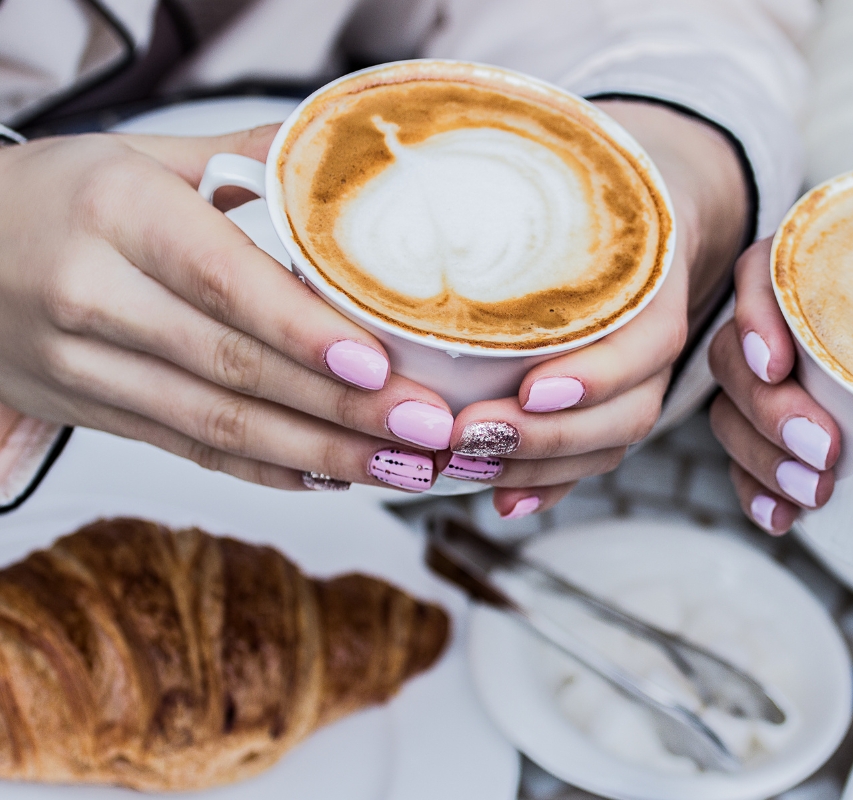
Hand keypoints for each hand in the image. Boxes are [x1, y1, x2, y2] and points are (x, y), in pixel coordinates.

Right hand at [0, 128, 464, 491]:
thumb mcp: (149, 155)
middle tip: (426, 427)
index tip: (379, 363)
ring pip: (216, 425)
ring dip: (321, 454)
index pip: (223, 281)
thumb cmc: (66, 193)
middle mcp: (92, 296)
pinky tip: (336, 476)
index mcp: (116, 214)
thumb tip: (351, 161)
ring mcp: (84, 367)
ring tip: (404, 466)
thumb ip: (251, 161)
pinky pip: (191, 450)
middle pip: (233, 368)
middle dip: (341, 407)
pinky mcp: (92, 414)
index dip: (303, 332)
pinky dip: (269, 470)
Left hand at [442, 100, 750, 517]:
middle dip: (549, 438)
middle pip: (628, 411)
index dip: (594, 376)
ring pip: (611, 444)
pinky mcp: (612, 405)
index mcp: (658, 281)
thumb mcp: (566, 171)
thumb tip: (364, 198)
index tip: (531, 389)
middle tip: (468, 437)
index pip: (644, 344)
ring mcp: (641, 378)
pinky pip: (593, 458)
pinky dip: (549, 487)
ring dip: (541, 468)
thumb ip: (496, 185)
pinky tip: (503, 504)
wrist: (643, 198)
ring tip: (470, 472)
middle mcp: (657, 340)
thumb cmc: (588, 185)